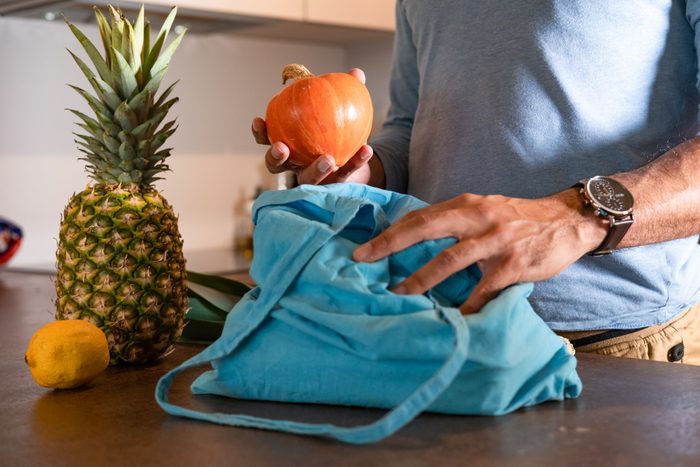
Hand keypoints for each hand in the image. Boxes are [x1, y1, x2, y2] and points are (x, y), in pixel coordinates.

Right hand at [252, 68, 373, 184]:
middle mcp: (295, 164)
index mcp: (288, 143)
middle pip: (276, 166)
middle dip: (275, 158)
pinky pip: (346, 173)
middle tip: (282, 148)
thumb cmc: (337, 126)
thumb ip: (345, 91)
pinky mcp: (335, 184)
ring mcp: (314, 177)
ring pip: (308, 180)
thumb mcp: (338, 108)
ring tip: (328, 159)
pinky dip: (356, 161)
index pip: (267, 139)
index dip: (260, 132)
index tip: (259, 120)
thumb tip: (355, 73)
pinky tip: (366, 149)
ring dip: (315, 170)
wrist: (355, 154)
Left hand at [352, 189, 607, 313]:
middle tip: (363, 260)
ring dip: (420, 280)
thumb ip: (454, 221)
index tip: (364, 247)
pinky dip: (466, 305)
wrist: (568, 220)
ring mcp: (495, 240)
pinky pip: (484, 288)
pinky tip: (451, 320)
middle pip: (425, 229)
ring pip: (450, 260)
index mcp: (466, 205)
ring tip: (398, 296)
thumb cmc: (518, 219)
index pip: (419, 216)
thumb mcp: (483, 210)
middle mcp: (477, 218)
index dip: (390, 232)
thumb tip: (415, 236)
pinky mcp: (514, 263)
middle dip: (390, 245)